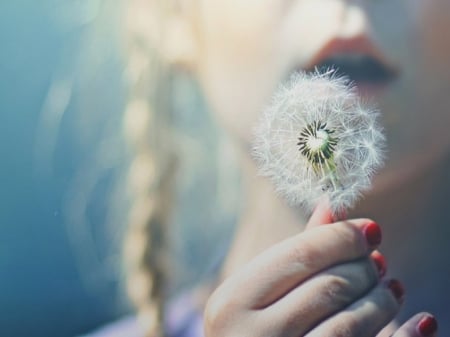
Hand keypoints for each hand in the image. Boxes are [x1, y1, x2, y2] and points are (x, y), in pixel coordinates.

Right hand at [204, 203, 437, 336]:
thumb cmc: (248, 326)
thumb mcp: (256, 291)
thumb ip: (294, 252)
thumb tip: (332, 205)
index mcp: (232, 302)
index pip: (300, 255)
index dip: (342, 237)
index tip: (370, 229)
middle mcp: (252, 336)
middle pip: (330, 286)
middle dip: (364, 268)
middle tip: (377, 261)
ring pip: (350, 324)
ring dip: (382, 300)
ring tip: (390, 288)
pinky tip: (420, 321)